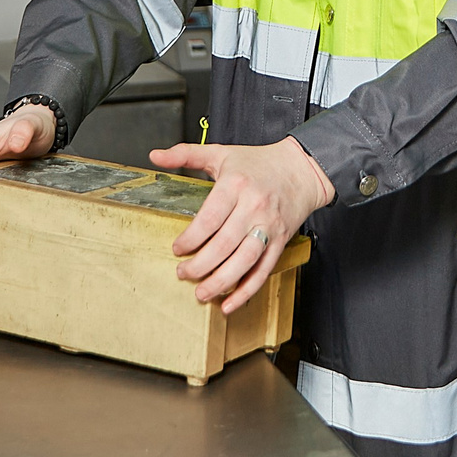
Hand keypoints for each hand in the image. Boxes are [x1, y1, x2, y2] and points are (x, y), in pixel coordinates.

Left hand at [151, 137, 333, 313]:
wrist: (301, 169)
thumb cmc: (259, 162)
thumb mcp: (221, 152)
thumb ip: (186, 154)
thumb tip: (155, 155)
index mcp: (236, 185)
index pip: (210, 219)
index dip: (190, 238)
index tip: (177, 249)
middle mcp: (254, 207)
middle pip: (224, 244)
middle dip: (200, 265)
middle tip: (183, 273)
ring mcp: (269, 226)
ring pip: (244, 261)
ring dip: (221, 282)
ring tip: (201, 292)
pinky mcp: (280, 241)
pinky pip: (263, 270)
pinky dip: (247, 290)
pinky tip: (230, 304)